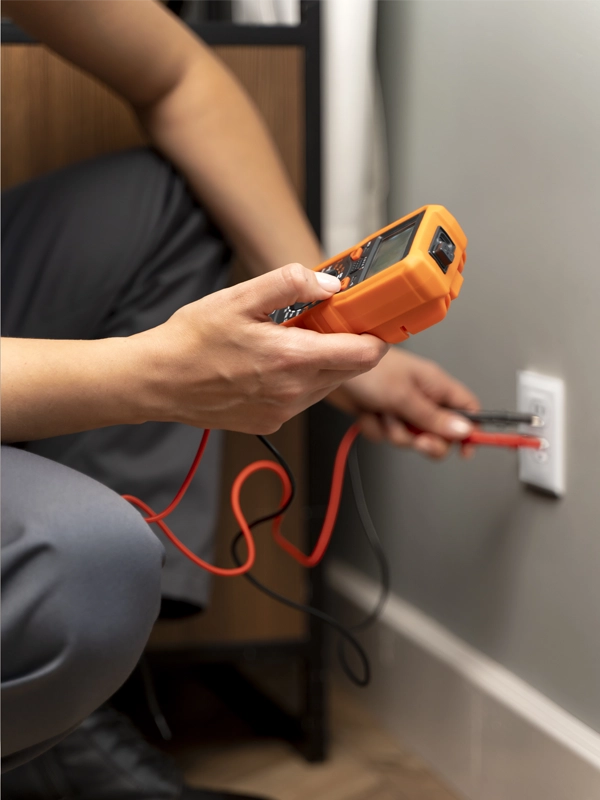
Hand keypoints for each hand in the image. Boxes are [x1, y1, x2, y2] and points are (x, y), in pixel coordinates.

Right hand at [137, 263, 388, 433]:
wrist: (159, 381)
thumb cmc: (193, 340)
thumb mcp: (240, 298)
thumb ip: (290, 284)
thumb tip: (329, 284)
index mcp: (291, 359)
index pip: (363, 355)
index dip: (376, 336)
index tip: (372, 320)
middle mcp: (293, 392)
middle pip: (350, 370)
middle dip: (347, 345)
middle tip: (325, 322)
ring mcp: (283, 411)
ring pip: (327, 385)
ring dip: (323, 363)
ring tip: (291, 341)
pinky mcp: (271, 421)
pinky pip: (303, 399)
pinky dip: (300, 380)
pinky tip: (272, 364)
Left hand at [327, 348, 479, 458]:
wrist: (330, 365)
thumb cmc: (370, 369)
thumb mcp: (404, 396)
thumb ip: (433, 418)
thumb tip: (465, 432)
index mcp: (436, 385)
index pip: (467, 410)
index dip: (470, 431)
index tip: (465, 450)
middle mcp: (421, 397)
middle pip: (438, 433)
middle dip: (423, 439)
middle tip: (414, 436)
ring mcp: (400, 407)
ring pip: (408, 438)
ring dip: (393, 431)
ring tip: (382, 411)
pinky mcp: (380, 414)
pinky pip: (385, 435)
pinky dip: (374, 428)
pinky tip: (366, 412)